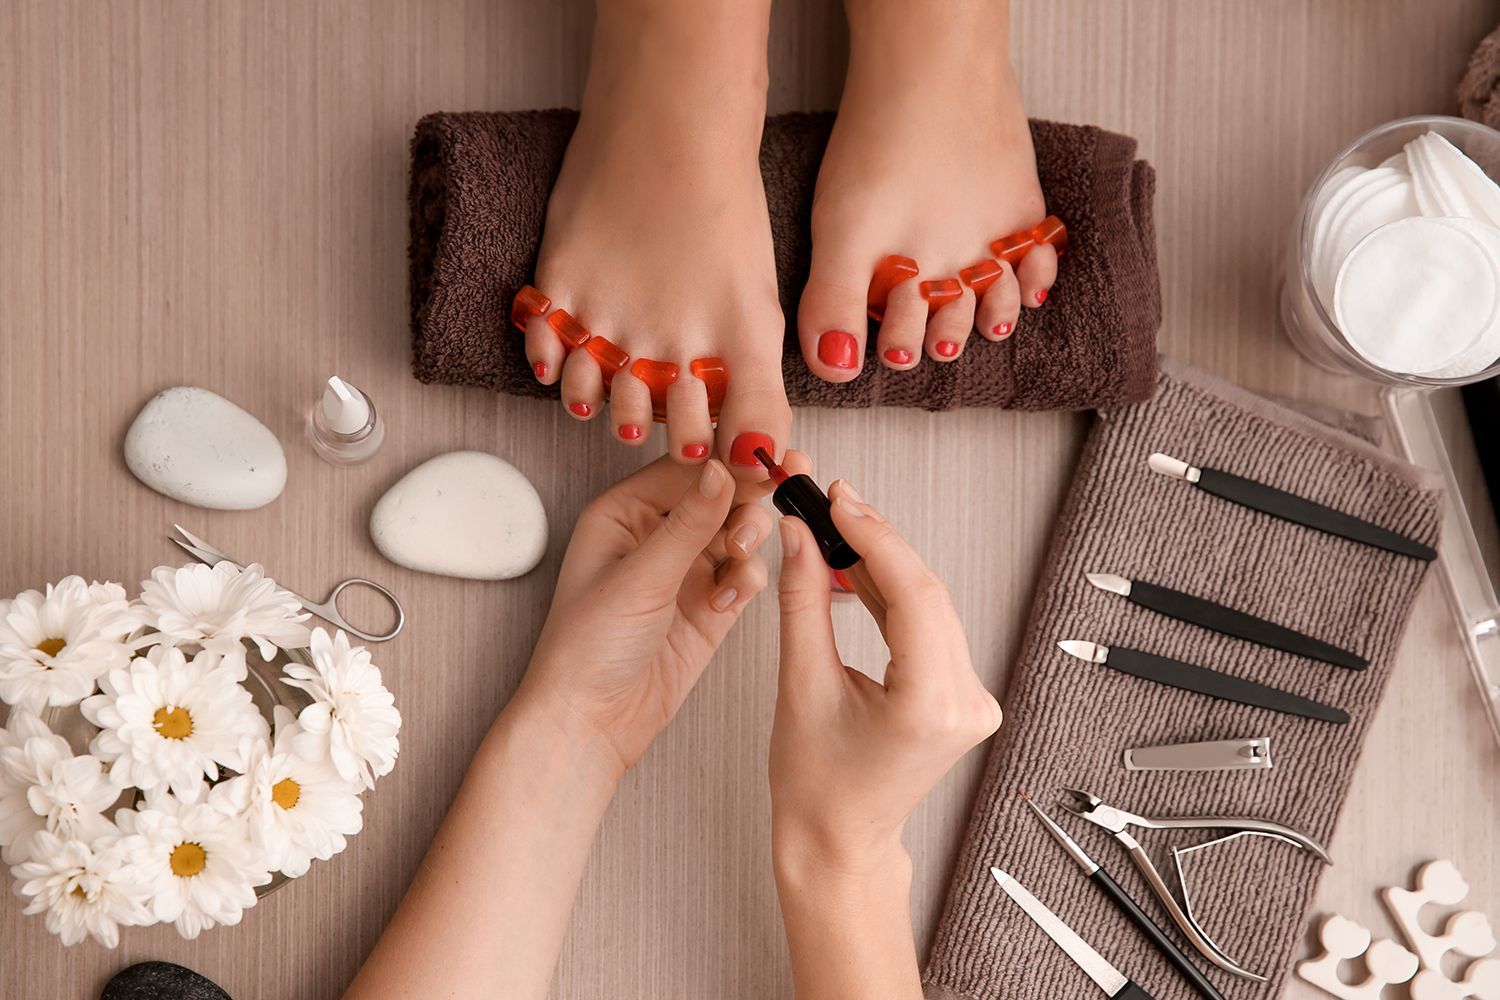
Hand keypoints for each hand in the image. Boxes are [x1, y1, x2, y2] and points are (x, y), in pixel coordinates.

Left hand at [518, 454, 806, 773]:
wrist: (592, 721)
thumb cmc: (586, 648)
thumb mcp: (639, 576)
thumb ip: (689, 522)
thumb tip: (722, 468)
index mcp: (624, 511)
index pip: (686, 466)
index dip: (727, 460)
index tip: (764, 457)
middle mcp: (657, 534)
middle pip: (722, 493)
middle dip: (747, 499)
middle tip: (772, 497)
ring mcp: (687, 568)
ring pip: (741, 530)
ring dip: (749, 538)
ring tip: (736, 558)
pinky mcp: (712, 603)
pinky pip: (748, 572)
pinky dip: (748, 579)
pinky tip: (725, 600)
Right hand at [770, 481, 1001, 875]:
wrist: (838, 839)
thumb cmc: (817, 786)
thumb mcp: (800, 684)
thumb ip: (804, 600)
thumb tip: (800, 536)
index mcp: (930, 706)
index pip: (913, 594)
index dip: (875, 537)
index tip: (840, 500)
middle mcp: (965, 703)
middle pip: (927, 594)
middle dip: (878, 542)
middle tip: (833, 503)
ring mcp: (972, 701)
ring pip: (931, 606)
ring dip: (886, 565)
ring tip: (838, 531)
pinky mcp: (963, 697)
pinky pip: (932, 627)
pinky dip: (896, 597)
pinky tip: (861, 572)